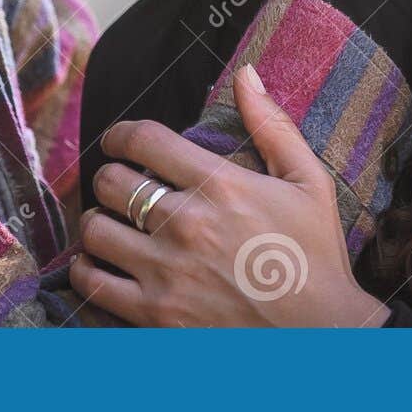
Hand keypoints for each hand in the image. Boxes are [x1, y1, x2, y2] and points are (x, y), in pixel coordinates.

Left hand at [69, 66, 389, 326]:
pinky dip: (87, 270)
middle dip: (109, 177)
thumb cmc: (317, 257)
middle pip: (110, 182)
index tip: (118, 142)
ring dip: (97, 223)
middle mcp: (187, 224)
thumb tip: (245, 73)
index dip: (120, 134)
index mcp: (221, 185)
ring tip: (111, 224)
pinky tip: (101, 265)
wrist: (324, 338)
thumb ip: (272, 124)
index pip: (143, 139)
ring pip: (95, 231)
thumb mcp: (308, 182)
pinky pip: (94, 284)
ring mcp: (168, 273)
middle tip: (118, 186)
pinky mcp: (157, 317)